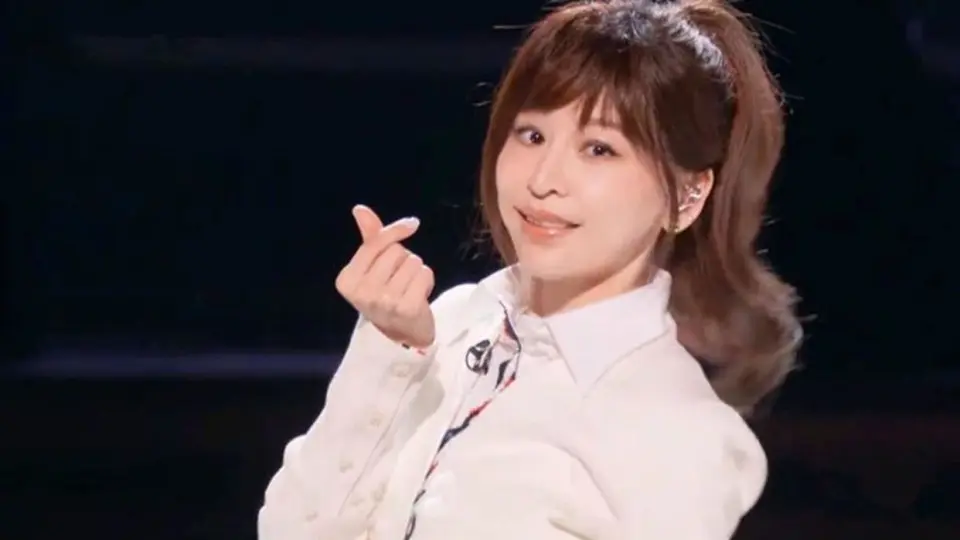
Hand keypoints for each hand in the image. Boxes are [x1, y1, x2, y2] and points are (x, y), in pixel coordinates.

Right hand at [335, 204, 435, 347]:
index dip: (396, 232)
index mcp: (347, 280)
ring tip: (407, 289)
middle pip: (397, 251)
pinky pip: (425, 274)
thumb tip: (360, 209)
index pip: (377, 242)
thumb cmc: (385, 295)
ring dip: (416, 272)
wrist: (402, 335)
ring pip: (413, 262)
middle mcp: (362, 292)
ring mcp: (384, 302)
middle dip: (403, 261)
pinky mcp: (407, 308)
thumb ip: (370, 238)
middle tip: (398, 280)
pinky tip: (418, 296)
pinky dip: (426, 281)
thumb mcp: (372, 267)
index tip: (411, 224)